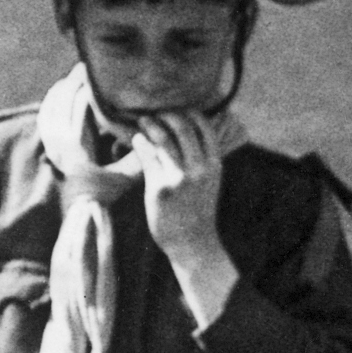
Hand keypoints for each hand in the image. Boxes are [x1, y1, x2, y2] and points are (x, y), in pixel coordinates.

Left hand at [133, 110, 240, 315]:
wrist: (193, 243)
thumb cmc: (198, 211)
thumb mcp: (210, 181)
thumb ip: (203, 158)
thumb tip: (190, 131)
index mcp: (214, 163)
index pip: (203, 125)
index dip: (189, 112)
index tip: (177, 109)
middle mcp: (199, 167)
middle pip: (181, 126)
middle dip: (166, 114)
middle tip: (156, 113)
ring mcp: (179, 177)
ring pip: (162, 138)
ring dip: (151, 125)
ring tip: (143, 121)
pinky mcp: (160, 187)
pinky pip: (148, 156)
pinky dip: (141, 144)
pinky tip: (137, 140)